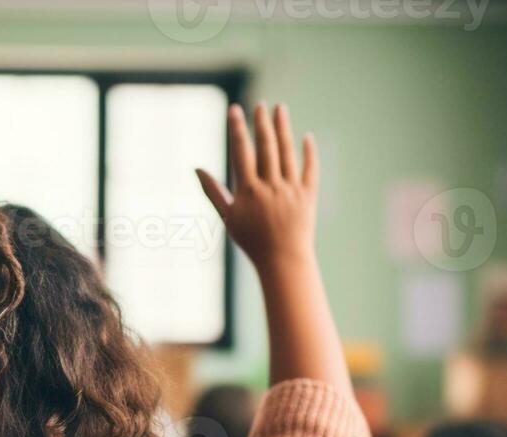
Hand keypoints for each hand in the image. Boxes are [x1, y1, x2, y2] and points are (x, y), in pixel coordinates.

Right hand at [197, 103, 317, 273]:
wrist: (282, 261)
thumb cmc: (251, 241)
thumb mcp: (228, 217)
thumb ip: (213, 191)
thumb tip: (196, 169)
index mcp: (248, 191)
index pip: (241, 151)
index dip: (237, 129)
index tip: (235, 110)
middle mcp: (270, 186)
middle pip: (266, 146)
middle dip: (261, 123)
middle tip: (259, 105)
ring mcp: (291, 189)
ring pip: (287, 152)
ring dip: (284, 128)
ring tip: (280, 108)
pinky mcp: (308, 195)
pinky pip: (310, 168)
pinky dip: (308, 152)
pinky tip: (306, 137)